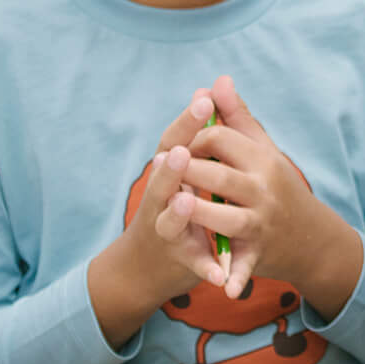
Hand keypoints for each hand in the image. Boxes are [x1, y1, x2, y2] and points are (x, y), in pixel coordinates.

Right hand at [88, 94, 229, 345]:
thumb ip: (197, 132)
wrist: (143, 268)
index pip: (171, 143)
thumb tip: (209, 87)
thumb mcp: (181, 170)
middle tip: (181, 151)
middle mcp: (160, 203)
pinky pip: (195, 266)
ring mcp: (166, 234)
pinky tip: (221, 277)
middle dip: (172, 167)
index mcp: (166, 175)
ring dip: (177, 213)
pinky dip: (207, 269)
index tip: (203, 98)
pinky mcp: (180, 262)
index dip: (185, 122)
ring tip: (186, 200)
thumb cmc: (170, 206)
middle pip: (162, 182)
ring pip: (169, 223)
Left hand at [184, 77, 359, 308]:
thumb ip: (238, 117)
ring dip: (200, 213)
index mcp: (262, 159)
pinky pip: (244, 265)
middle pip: (219, 174)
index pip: (220, 138)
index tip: (178, 143)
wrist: (311, 236)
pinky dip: (234, 276)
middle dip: (188, 169)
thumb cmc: (277, 184)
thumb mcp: (262, 149)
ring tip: (174, 205)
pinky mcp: (258, 253)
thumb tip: (218, 81)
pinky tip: (222, 285)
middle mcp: (264, 189)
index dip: (193, 137)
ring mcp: (261, 222)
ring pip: (226, 217)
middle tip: (159, 165)